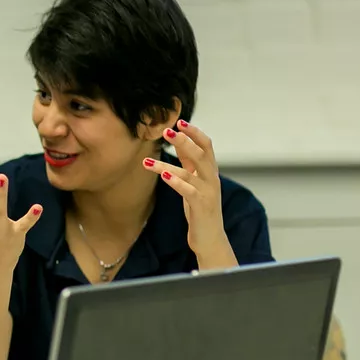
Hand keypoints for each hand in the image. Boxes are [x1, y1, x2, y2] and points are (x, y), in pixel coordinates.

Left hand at [142, 120, 228, 256]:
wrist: (210, 239)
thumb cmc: (200, 209)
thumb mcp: (195, 182)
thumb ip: (189, 164)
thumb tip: (179, 143)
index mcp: (210, 172)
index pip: (206, 146)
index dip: (193, 133)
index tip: (179, 121)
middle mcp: (212, 179)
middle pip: (201, 154)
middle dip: (184, 140)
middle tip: (166, 130)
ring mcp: (208, 193)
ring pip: (190, 172)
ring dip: (167, 164)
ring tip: (147, 161)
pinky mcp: (202, 206)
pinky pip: (189, 191)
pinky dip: (176, 182)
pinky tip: (163, 175)